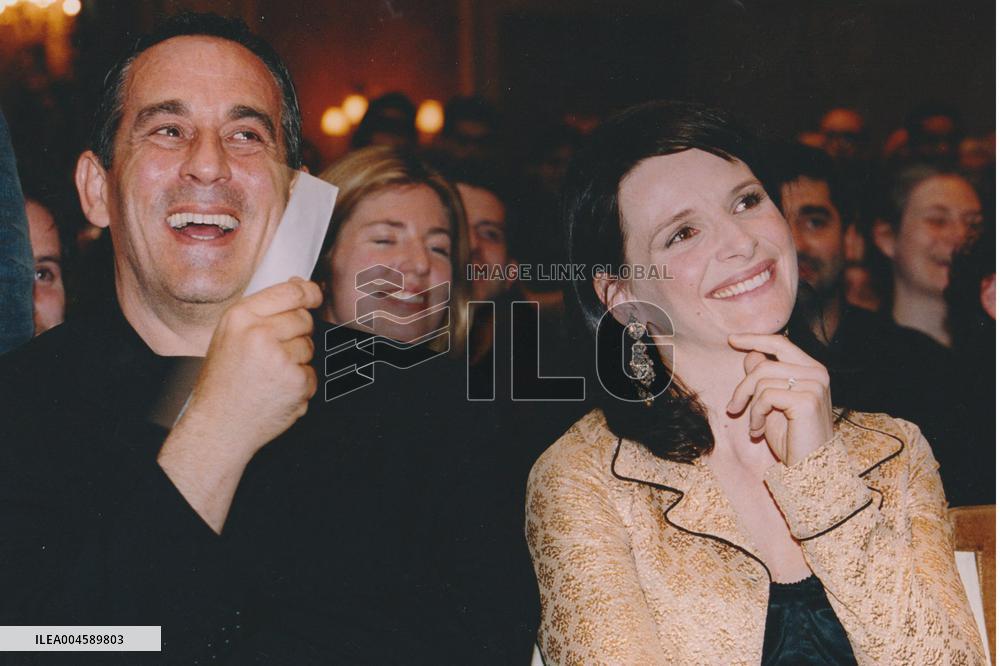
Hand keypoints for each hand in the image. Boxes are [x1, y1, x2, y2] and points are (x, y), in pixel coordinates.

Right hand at [184, 277, 321, 458]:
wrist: (219, 425)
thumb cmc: (223, 382)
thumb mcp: (229, 335)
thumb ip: (261, 312)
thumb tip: (300, 289)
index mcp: (240, 317)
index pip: (289, 291)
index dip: (308, 292)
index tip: (314, 294)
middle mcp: (259, 333)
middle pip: (303, 319)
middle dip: (296, 334)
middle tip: (272, 354)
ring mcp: (280, 358)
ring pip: (309, 346)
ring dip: (297, 360)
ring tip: (270, 375)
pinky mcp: (296, 381)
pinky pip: (312, 372)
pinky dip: (300, 383)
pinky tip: (277, 390)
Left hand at [725, 334, 833, 466]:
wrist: (809, 466)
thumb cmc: (791, 436)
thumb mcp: (772, 403)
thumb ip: (764, 378)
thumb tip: (751, 354)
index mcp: (812, 369)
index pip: (780, 343)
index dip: (754, 339)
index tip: (732, 339)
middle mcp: (817, 373)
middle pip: (764, 364)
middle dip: (742, 387)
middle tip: (732, 408)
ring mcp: (814, 385)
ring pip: (762, 381)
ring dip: (749, 406)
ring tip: (752, 426)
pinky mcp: (807, 400)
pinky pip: (766, 396)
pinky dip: (755, 415)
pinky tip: (758, 431)